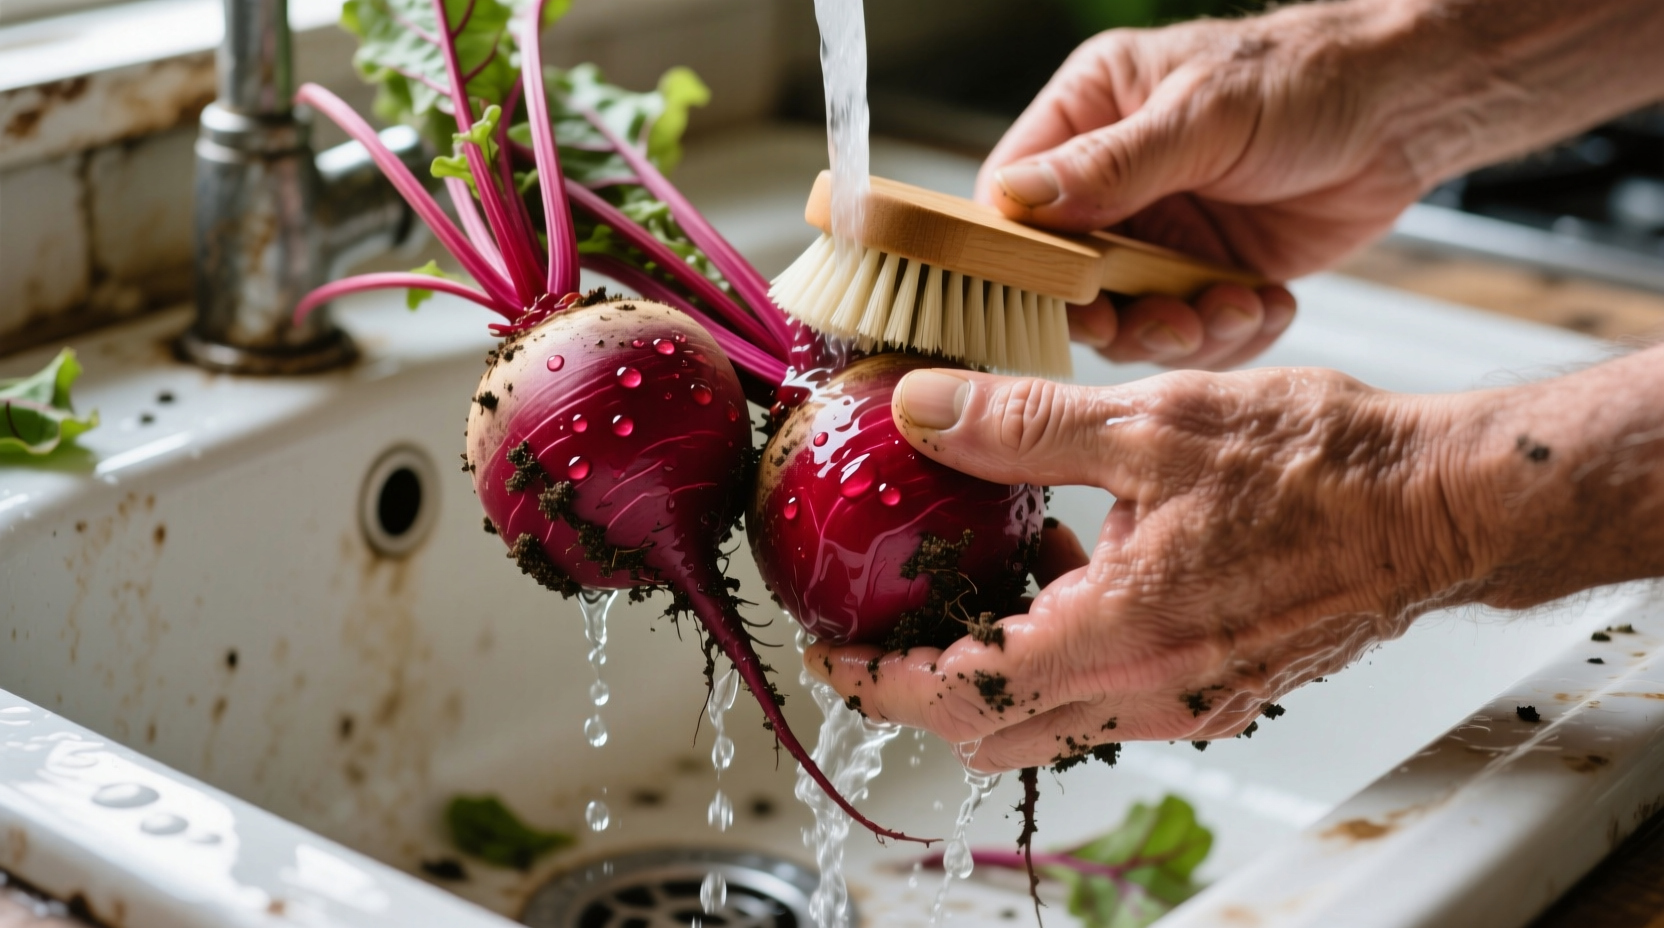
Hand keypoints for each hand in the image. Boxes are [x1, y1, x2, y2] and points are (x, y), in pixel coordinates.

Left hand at [804, 366, 1474, 771]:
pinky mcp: (1216, 690)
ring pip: (1048, 720)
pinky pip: (1106, 699)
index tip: (831, 654)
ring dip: (993, 669)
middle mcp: (1151, 692)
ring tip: (973, 579)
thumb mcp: (1154, 421)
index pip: (956, 692)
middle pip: (991, 727)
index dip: (876, 681)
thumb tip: (924, 408)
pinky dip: (1060, 656)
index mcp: (1120, 635)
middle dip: (922, 686)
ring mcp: (1187, 702)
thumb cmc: (1322, 467)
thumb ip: (1023, 424)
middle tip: (882, 621)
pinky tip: (1067, 568)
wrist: (1436, 506)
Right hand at [979, 4, 1433, 367]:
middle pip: (1063, 274)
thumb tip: (1021, 197)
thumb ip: (1112, 162)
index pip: (1011, 197)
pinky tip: (1263, 303)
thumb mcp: (1203, 114)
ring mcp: (1156, 231)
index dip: (1020, 255)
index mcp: (1089, 112)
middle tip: (1155, 320)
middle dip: (1110, 311)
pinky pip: (1186, 330)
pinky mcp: (1202, 273)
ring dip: (1173, 329)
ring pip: (1124, 314)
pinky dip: (1223, 334)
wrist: (1404, 110)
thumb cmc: (1304, 76)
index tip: (1053, 293)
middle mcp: (1110, 179)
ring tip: (1224, 311)